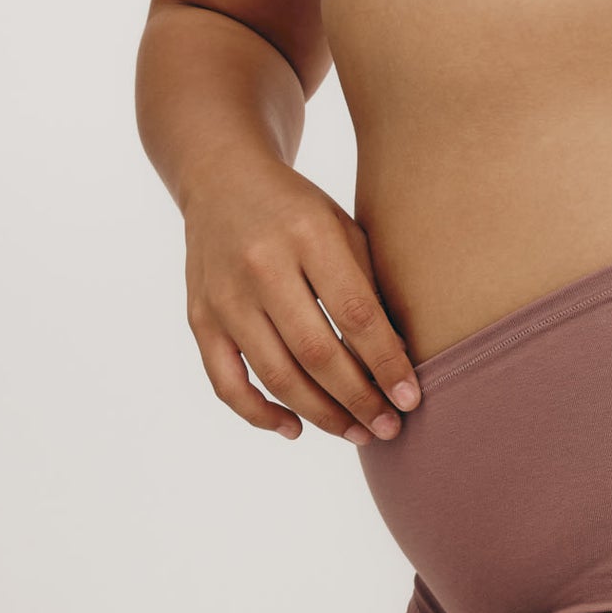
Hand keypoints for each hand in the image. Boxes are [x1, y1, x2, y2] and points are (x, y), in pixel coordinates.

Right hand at [183, 160, 420, 443]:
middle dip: (359, 399)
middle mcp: (262, 266)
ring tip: (357, 433)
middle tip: (390, 429)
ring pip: (276, 375)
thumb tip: (400, 359)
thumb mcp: (343, 227)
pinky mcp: (199, 318)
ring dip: (321, 414)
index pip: (356, 314)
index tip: (411, 398)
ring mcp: (224, 296)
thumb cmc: (300, 210)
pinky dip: (259, 413)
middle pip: (317, 352)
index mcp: (309, 235)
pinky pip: (227, 383)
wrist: (223, 179)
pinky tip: (294, 428)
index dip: (386, 363)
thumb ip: (368, 285)